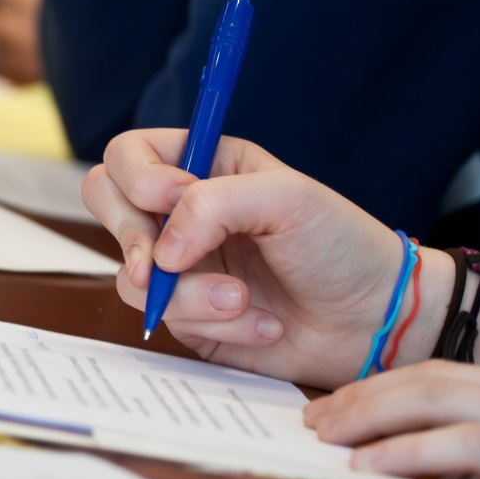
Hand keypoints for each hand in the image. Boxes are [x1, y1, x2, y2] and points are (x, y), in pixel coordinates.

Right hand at [82, 130, 416, 389]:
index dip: (139, 177)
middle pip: (105, 201)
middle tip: (161, 262)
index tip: (177, 198)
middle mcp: (183, 213)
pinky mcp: (189, 315)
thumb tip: (160, 252)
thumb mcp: (287, 198)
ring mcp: (182, 265)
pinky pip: (165, 318)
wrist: (374, 321)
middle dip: (129, 235)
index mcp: (205, 166)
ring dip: (190, 293)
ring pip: (130, 273)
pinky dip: (213, 323)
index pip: (131, 155)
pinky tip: (259, 322)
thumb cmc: (342, 246)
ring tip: (244, 301)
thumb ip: (213, 204)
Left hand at [306, 362, 479, 478]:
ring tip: (322, 432)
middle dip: (363, 393)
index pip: (450, 379)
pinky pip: (472, 445)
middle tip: (311, 415)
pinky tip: (371, 463)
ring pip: (439, 397)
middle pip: (429, 377)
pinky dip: (413, 450)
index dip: (391, 388)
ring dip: (371, 413)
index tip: (343, 406)